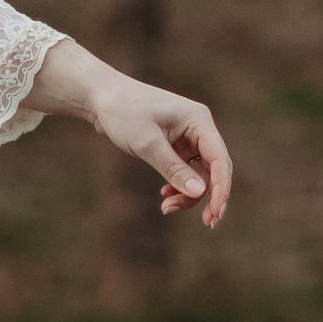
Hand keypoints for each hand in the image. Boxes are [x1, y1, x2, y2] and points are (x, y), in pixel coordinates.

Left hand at [22, 34, 233, 227]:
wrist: (101, 98)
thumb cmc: (123, 113)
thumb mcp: (147, 144)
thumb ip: (173, 169)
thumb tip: (200, 193)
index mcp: (198, 120)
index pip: (220, 159)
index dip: (221, 188)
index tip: (215, 213)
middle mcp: (198, 128)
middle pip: (214, 169)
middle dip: (208, 196)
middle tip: (207, 224)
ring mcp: (187, 137)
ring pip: (198, 173)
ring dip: (187, 194)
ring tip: (166, 207)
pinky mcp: (175, 145)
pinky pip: (184, 170)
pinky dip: (177, 185)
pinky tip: (165, 195)